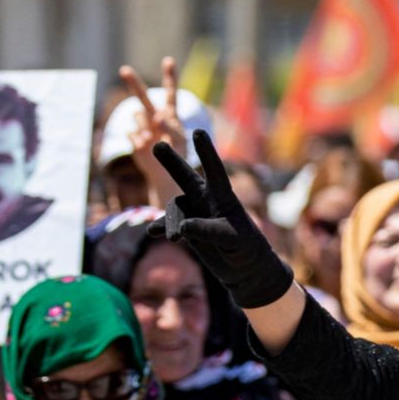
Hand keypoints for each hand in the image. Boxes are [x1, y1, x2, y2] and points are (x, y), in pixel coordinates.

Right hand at [120, 58, 189, 208]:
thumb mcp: (179, 141)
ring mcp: (143, 127)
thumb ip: (170, 127)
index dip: (169, 77)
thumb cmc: (178, 155)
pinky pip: (132, 133)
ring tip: (151, 139)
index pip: (170, 93)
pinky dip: (138, 139)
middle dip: (134, 83)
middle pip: (142, 97)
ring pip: (137, 117)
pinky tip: (144, 147)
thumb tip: (157, 116)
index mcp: (170, 115)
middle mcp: (154, 117)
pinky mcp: (134, 138)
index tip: (168, 60)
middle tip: (124, 70)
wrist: (165, 174)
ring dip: (143, 125)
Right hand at [151, 130, 296, 309]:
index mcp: (223, 196)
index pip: (214, 170)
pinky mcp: (185, 229)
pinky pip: (167, 224)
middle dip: (171, 162)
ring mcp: (194, 213)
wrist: (244, 268)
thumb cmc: (246, 248)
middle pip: (186, 177)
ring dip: (170, 222)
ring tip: (176, 239)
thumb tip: (181, 226)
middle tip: (157, 145)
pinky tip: (152, 232)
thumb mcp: (230, 239)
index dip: (206, 152)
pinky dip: (160, 227)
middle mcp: (206, 200)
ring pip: (174, 209)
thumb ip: (207, 230)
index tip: (198, 131)